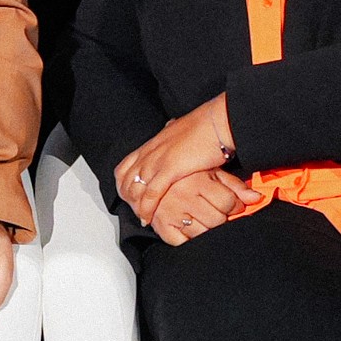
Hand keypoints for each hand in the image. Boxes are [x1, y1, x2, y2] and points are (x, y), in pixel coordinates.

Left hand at [111, 99, 236, 224]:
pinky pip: (151, 194)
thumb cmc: (205, 127)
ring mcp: (158, 160)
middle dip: (127, 198)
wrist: (217, 122)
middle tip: (134, 211)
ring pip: (135, 188)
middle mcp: (150, 152)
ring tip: (140, 218)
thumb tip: (171, 127)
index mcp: (152, 144)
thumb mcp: (181, 129)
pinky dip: (146, 209)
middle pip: (125, 180)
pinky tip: (147, 218)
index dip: (123, 184)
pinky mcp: (169, 169)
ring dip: (135, 206)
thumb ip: (172, 134)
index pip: (125, 167)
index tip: (129, 196)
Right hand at [137, 165, 262, 246]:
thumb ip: (235, 186)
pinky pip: (183, 242)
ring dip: (207, 229)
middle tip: (216, 211)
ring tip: (203, 218)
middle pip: (217, 220)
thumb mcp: (212, 173)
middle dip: (221, 218)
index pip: (228, 202)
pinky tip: (190, 227)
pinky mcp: (161, 226)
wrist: (152, 176)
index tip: (232, 206)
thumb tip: (256, 198)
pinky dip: (189, 239)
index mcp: (196, 180)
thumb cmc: (187, 175)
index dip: (235, 206)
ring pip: (202, 233)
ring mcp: (171, 212)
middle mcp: (183, 195)